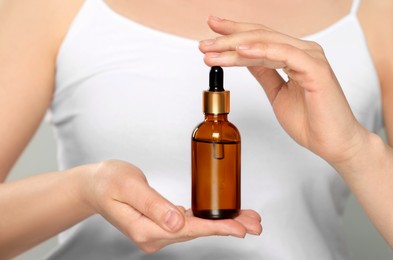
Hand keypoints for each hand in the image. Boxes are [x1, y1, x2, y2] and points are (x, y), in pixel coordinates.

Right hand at [82, 160, 261, 252]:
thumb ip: (153, 204)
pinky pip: (189, 223)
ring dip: (222, 224)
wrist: (94, 185)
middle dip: (227, 227)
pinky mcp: (160, 224)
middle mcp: (153, 235)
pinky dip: (208, 221)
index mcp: (145, 229)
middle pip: (197, 232)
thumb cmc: (108, 181)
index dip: (216, 228)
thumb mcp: (129, 186)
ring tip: (247, 219)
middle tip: (254, 224)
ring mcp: (157, 232)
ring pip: (196, 229)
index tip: (239, 228)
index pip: (188, 230)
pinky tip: (222, 218)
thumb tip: (176, 222)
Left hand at [199, 16, 368, 164]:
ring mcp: (310, 59)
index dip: (234, 33)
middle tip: (204, 43)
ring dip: (236, 46)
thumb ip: (264, 73)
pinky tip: (241, 51)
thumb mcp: (277, 94)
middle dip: (228, 38)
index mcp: (294, 56)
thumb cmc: (311, 121)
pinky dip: (262, 52)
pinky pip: (284, 55)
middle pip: (259, 36)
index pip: (259, 38)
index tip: (212, 32)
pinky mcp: (316, 70)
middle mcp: (302, 52)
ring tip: (212, 51)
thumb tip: (246, 59)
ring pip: (266, 44)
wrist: (333, 143)